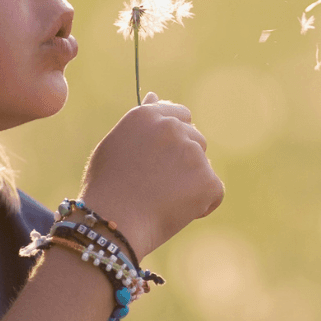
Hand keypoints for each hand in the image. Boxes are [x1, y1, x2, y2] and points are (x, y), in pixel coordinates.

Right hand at [78, 92, 223, 260]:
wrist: (110, 224)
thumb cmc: (106, 188)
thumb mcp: (116, 145)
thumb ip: (141, 122)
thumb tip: (155, 96)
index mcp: (148, 115)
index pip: (181, 114)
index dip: (175, 139)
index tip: (164, 159)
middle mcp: (172, 127)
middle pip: (196, 139)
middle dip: (184, 160)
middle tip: (158, 185)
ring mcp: (192, 152)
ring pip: (204, 165)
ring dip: (192, 181)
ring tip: (162, 200)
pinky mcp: (207, 179)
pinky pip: (214, 191)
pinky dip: (202, 204)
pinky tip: (176, 212)